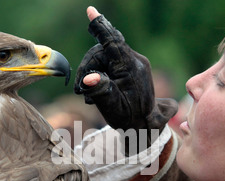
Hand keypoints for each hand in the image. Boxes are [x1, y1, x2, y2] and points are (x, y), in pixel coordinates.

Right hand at [74, 7, 177, 134]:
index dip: (100, 27)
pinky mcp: (133, 66)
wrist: (145, 125)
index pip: (112, 42)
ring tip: (89, 94)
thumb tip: (88, 78)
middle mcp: (135, 60)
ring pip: (104, 56)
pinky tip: (99, 85)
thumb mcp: (112, 108)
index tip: (90, 11)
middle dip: (87, 67)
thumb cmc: (128, 118)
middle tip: (79, 90)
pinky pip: (112, 59)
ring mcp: (135, 62)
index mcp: (130, 68)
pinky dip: (101, 71)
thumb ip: (100, 91)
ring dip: (93, 71)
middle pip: (102, 52)